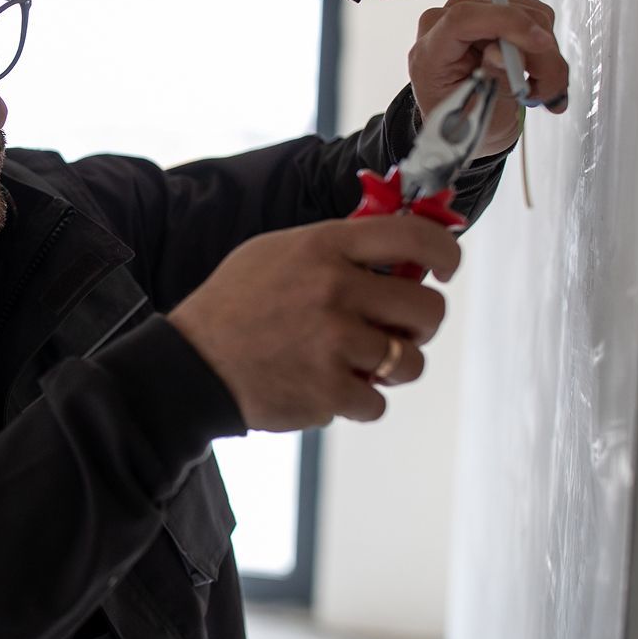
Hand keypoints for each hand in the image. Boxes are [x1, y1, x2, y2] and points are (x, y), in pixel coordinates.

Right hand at [167, 215, 459, 431]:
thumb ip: (335, 247)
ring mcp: (332, 342)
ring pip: (410, 363)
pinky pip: (377, 402)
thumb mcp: (277, 251)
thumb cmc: (234, 304)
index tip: (446, 270)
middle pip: (427, 309)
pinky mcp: (327, 390)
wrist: (191, 364)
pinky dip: (358, 401)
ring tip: (360, 366)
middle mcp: (334, 289)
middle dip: (422, 326)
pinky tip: (328, 386)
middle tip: (400, 332)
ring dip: (393, 369)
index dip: (446, 253)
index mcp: (324, 247)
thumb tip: (399, 253)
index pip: (413, 236)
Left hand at [408, 0, 569, 156]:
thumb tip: (502, 53)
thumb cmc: (464, 123)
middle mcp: (443, 26)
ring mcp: (469, 15)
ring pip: (524, 11)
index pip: (463, 18)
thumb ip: (490, 81)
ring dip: (545, 52)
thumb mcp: (478, 115)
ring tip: (543, 89)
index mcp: (429, 54)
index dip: (507, 23)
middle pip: (502, 12)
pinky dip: (544, 46)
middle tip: (551, 89)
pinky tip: (539, 75)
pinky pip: (532, 15)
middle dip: (537, 50)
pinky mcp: (492, 11)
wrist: (465, 123)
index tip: (541, 44)